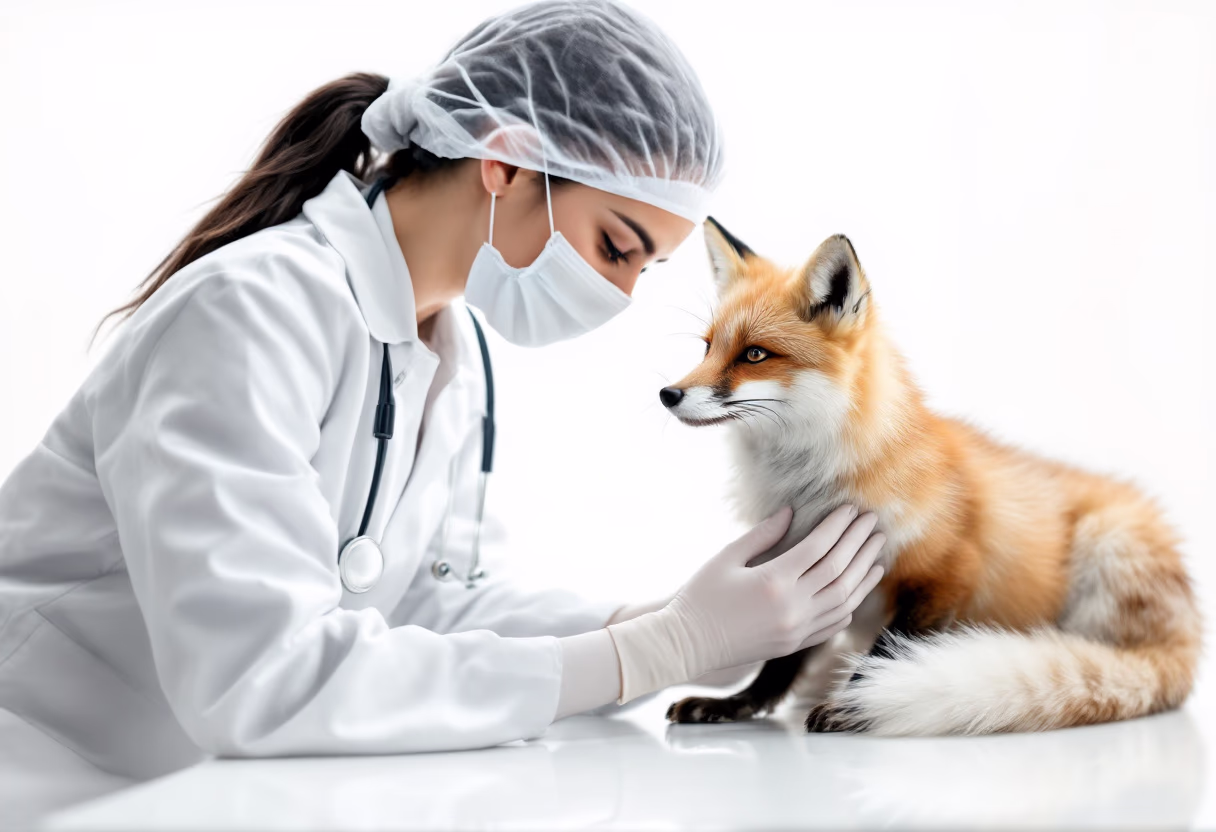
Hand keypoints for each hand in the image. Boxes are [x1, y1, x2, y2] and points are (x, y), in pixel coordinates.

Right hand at [606, 504, 885, 702]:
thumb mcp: (727, 558)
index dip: (838, 527)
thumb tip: (790, 513)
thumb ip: (762, 535)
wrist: (689, 645)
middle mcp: (791, 607)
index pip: (818, 548)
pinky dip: (850, 603)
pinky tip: (858, 588)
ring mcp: (796, 629)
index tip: (851, 510)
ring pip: (844, 599)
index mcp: (773, 581)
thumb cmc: (702, 596)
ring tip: (876, 554)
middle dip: (858, 544)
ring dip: (863, 574)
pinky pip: (834, 623)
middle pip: (838, 571)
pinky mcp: (795, 644)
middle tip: (872, 524)